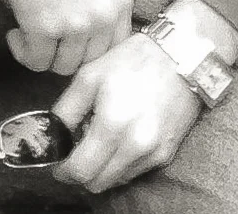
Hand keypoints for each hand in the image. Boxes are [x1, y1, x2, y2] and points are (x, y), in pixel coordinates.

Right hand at [0, 0, 132, 76]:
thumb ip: (105, 6)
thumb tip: (98, 40)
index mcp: (122, 0)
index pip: (114, 48)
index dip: (90, 50)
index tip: (72, 45)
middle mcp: (104, 15)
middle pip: (88, 61)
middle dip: (65, 54)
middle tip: (48, 39)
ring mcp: (76, 24)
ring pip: (61, 66)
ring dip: (44, 54)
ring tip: (30, 32)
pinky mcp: (44, 29)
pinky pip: (35, 61)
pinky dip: (22, 51)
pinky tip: (16, 32)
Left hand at [49, 33, 201, 192]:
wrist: (185, 53)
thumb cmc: (135, 59)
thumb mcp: (91, 74)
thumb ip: (66, 109)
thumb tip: (53, 136)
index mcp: (112, 124)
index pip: (79, 171)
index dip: (63, 171)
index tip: (60, 161)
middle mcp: (135, 145)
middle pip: (96, 183)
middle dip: (82, 171)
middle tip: (80, 148)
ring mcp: (153, 152)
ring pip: (116, 180)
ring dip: (104, 167)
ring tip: (105, 138)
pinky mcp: (167, 153)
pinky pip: (136, 170)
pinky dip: (124, 161)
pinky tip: (125, 135)